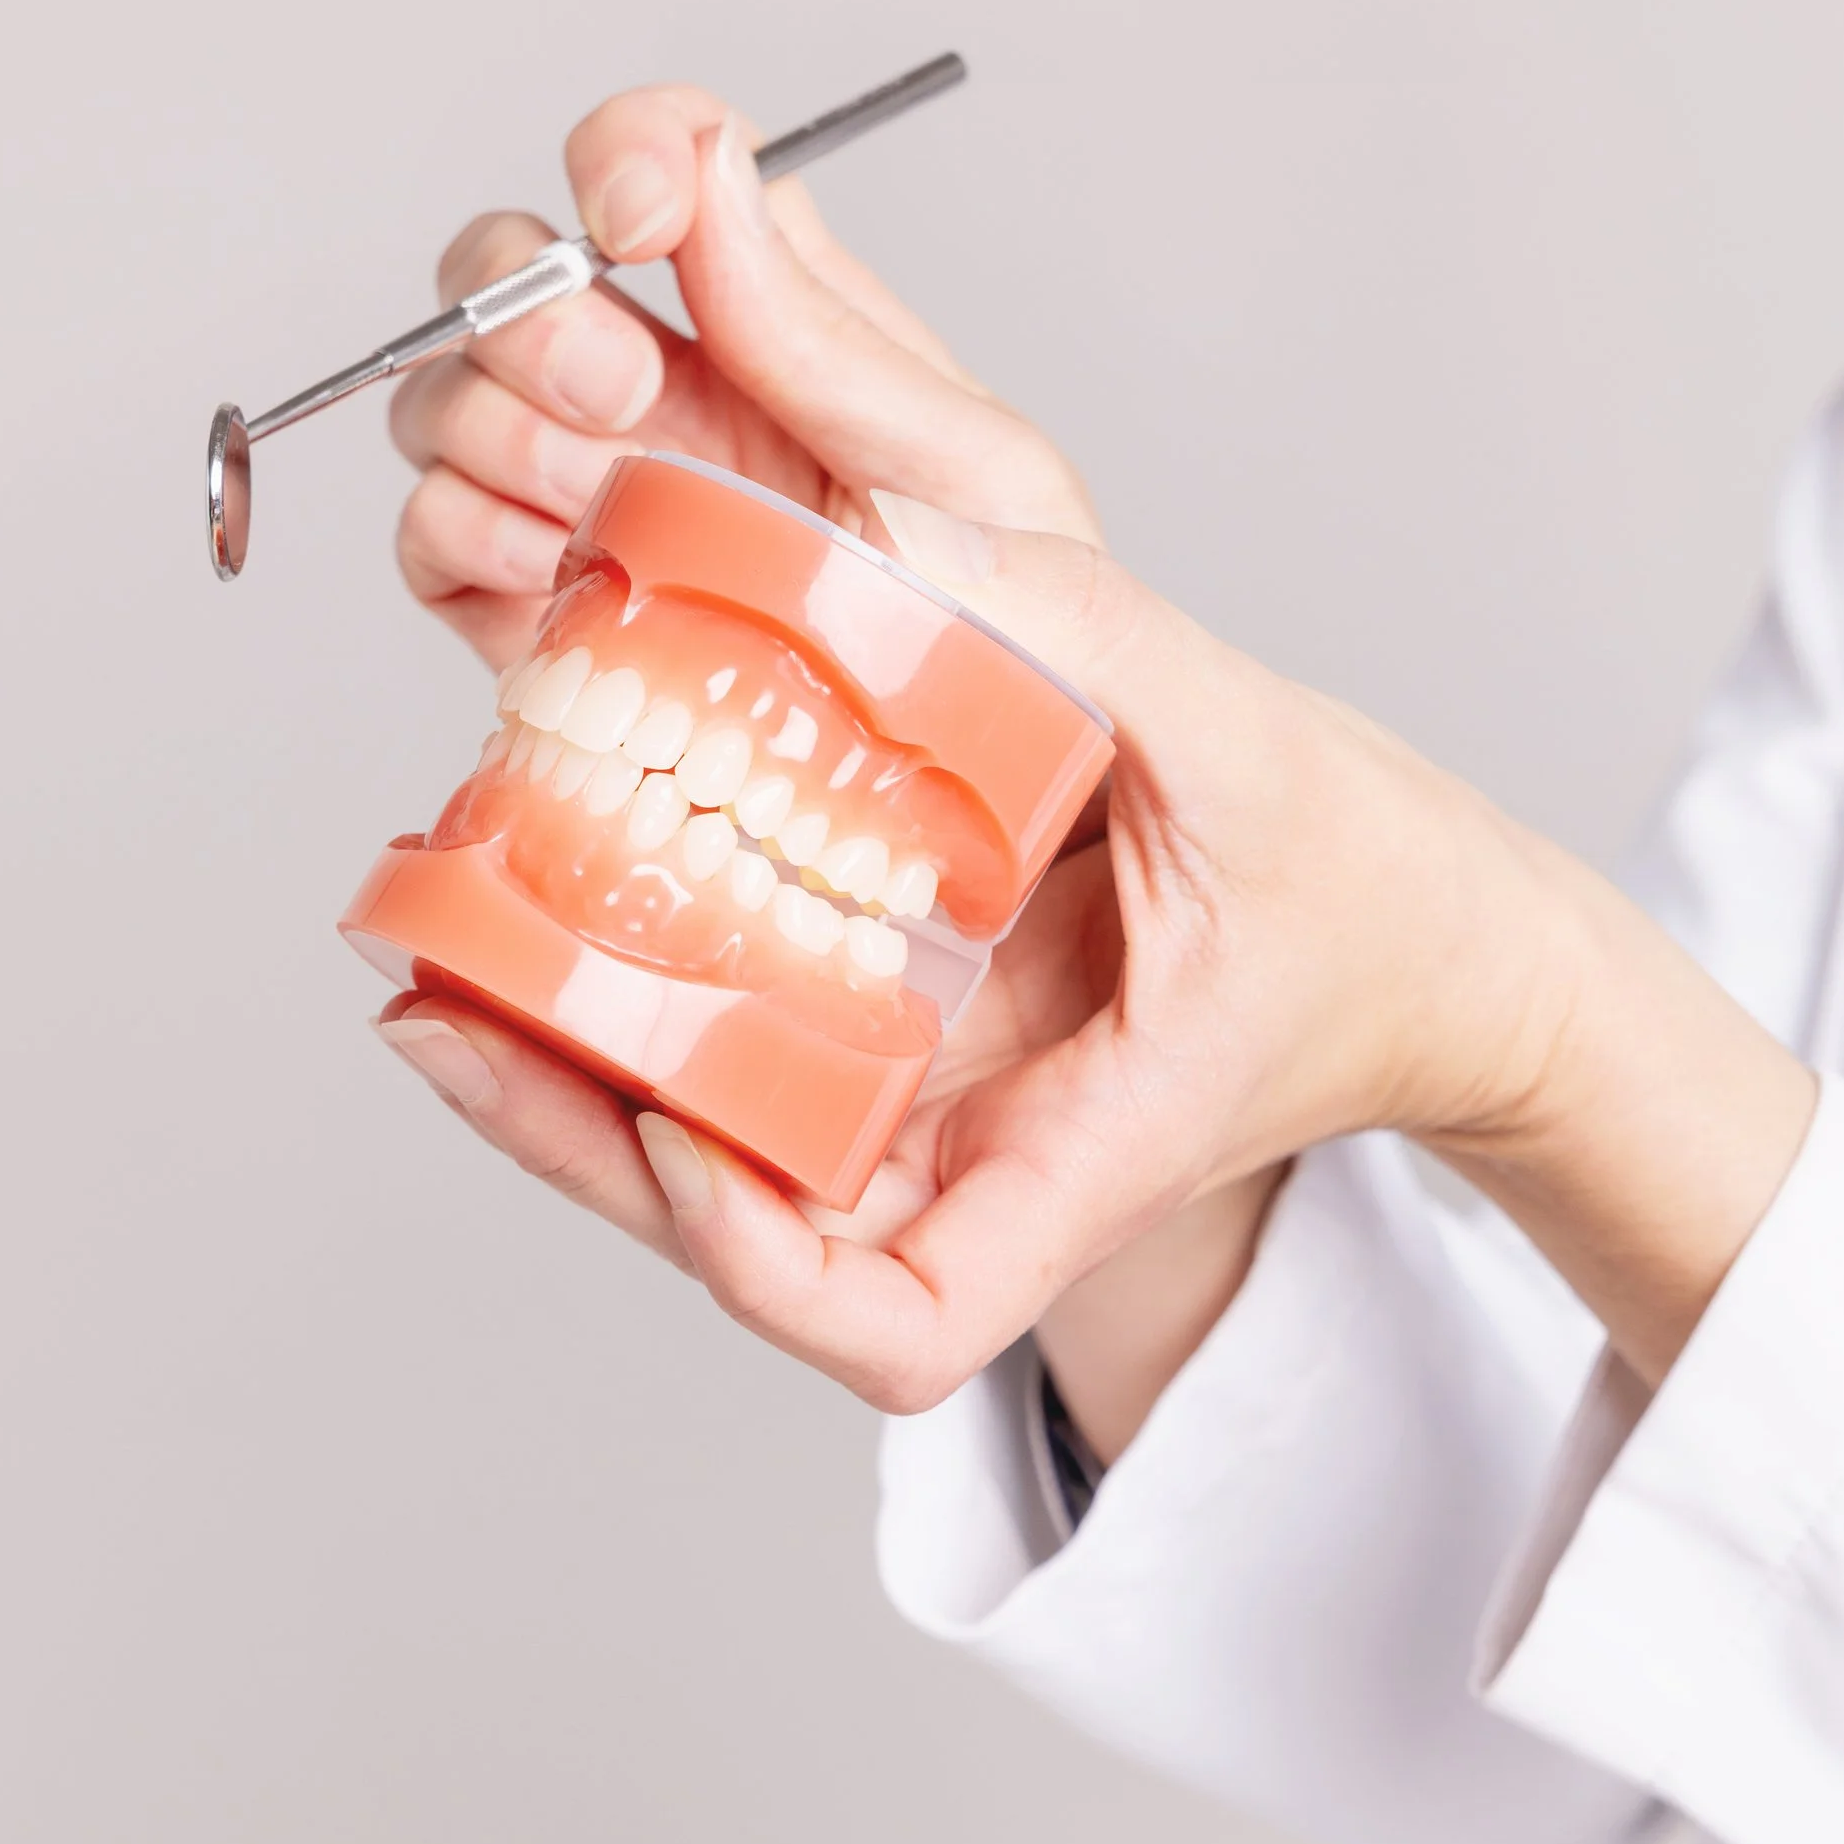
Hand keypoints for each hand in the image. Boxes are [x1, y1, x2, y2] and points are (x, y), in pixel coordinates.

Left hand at [386, 83, 1255, 1449]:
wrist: (1418, 940)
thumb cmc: (1354, 898)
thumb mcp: (1241, 745)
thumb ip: (1083, 633)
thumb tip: (887, 524)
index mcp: (1078, 1166)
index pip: (904, 1318)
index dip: (764, 1261)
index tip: (680, 1135)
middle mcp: (969, 1165)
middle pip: (740, 1228)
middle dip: (572, 1137)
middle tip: (433, 1013)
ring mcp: (920, 1118)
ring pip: (703, 1138)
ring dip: (555, 1064)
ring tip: (425, 954)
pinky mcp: (894, 1047)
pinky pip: (732, 1036)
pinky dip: (621, 974)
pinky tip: (521, 885)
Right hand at [390, 84, 1095, 670]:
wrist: (998, 866)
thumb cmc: (1040, 671)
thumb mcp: (985, 493)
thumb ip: (852, 347)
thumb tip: (727, 193)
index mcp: (796, 332)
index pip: (678, 161)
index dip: (630, 151)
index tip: (637, 217)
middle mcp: (677, 401)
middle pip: (516, 263)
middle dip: (533, 309)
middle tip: (621, 403)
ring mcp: (592, 507)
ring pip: (450, 395)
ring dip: (497, 434)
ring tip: (600, 522)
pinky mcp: (532, 624)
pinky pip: (430, 535)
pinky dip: (463, 544)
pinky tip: (558, 593)